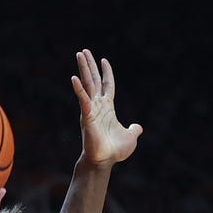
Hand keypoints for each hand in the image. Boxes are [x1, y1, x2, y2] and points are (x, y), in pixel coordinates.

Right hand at [71, 49, 142, 165]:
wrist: (104, 160)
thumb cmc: (114, 151)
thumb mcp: (130, 136)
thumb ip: (134, 129)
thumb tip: (138, 126)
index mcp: (108, 108)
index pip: (106, 85)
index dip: (106, 73)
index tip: (103, 60)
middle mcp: (98, 105)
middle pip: (93, 80)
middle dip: (89, 65)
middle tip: (83, 51)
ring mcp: (91, 109)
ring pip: (87, 84)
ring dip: (83, 69)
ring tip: (79, 54)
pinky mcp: (86, 115)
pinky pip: (82, 99)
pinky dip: (79, 89)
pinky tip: (74, 78)